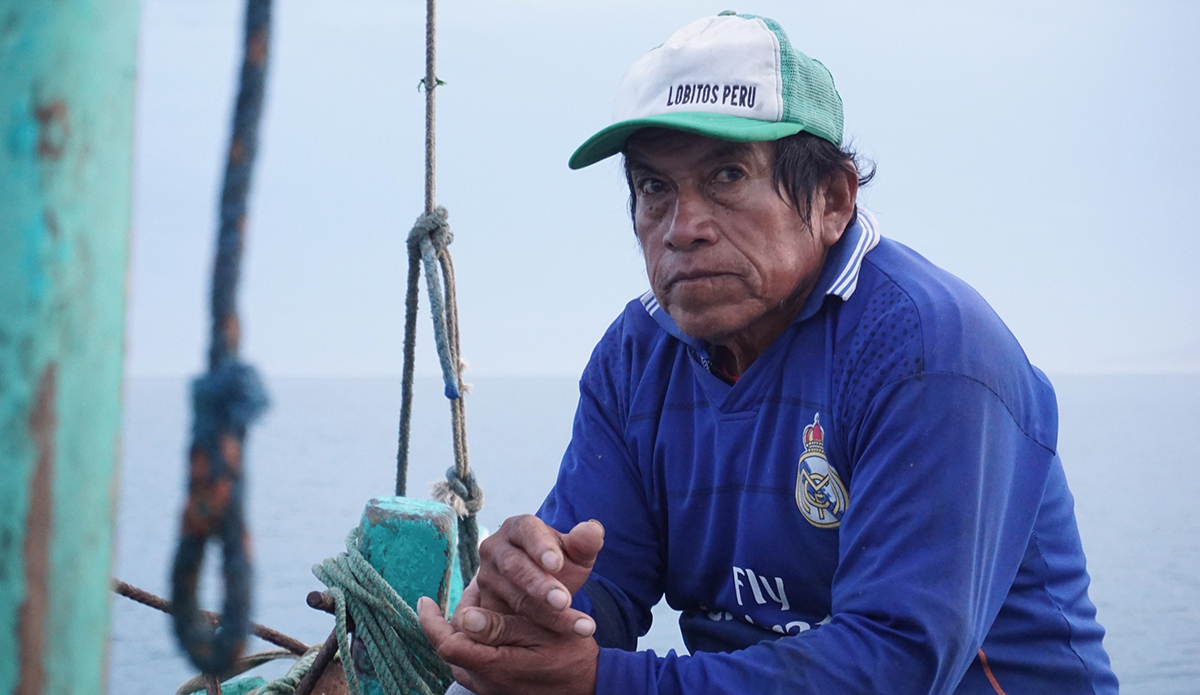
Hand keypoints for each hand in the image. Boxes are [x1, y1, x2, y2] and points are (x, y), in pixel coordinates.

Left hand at [419, 596, 598, 694]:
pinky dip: (474, 649)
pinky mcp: (501, 693)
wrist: (593, 687)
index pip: (447, 644)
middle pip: (451, 651)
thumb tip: (465, 617)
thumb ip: (503, 625)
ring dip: (461, 636)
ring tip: (474, 611)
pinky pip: (475, 670)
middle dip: (448, 623)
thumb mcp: (544, 631)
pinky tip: (488, 633)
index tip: (425, 599)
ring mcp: (493, 691)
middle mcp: (487, 683)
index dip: (430, 622)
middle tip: (460, 597)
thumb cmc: (573, 655)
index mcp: (495, 666)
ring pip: (461, 661)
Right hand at [468, 516, 604, 635]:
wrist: (537, 589)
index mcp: (518, 528)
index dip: (541, 547)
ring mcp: (486, 578)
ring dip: (545, 614)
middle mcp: (495, 549)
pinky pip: (504, 622)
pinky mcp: (484, 606)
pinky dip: (530, 634)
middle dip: (539, 585)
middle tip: (564, 602)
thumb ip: (585, 542)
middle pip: (513, 566)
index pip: (527, 531)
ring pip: (513, 597)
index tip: (557, 564)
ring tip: (578, 626)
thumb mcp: (575, 554)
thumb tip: (593, 530)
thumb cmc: (559, 564)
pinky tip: (554, 642)